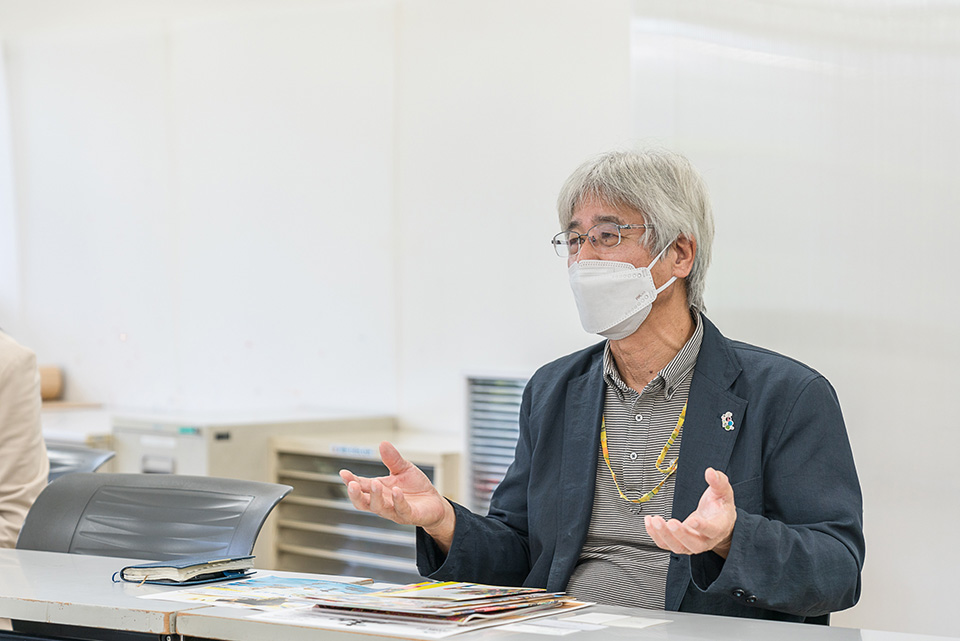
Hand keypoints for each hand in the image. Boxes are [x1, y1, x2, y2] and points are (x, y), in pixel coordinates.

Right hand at [339, 442, 455, 550]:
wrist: (435, 503)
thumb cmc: (416, 487)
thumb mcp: (403, 469)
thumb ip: (392, 459)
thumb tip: (383, 443)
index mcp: (379, 490)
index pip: (361, 486)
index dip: (350, 480)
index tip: (343, 473)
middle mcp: (383, 502)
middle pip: (363, 503)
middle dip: (355, 495)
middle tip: (351, 485)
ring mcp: (395, 511)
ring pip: (379, 508)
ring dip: (375, 497)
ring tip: (375, 484)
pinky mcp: (409, 515)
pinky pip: (401, 510)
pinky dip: (398, 501)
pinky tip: (396, 491)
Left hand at [644, 467, 736, 557]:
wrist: (718, 522)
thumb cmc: (720, 507)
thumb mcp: (723, 492)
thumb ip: (718, 482)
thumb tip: (710, 472)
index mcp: (719, 527)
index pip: (712, 530)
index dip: (702, 527)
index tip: (693, 520)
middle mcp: (706, 540)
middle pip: (694, 544)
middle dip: (680, 534)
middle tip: (670, 522)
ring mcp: (692, 544)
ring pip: (678, 547)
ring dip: (664, 535)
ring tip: (655, 520)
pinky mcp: (679, 543)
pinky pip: (666, 545)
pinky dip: (655, 535)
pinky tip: (650, 523)